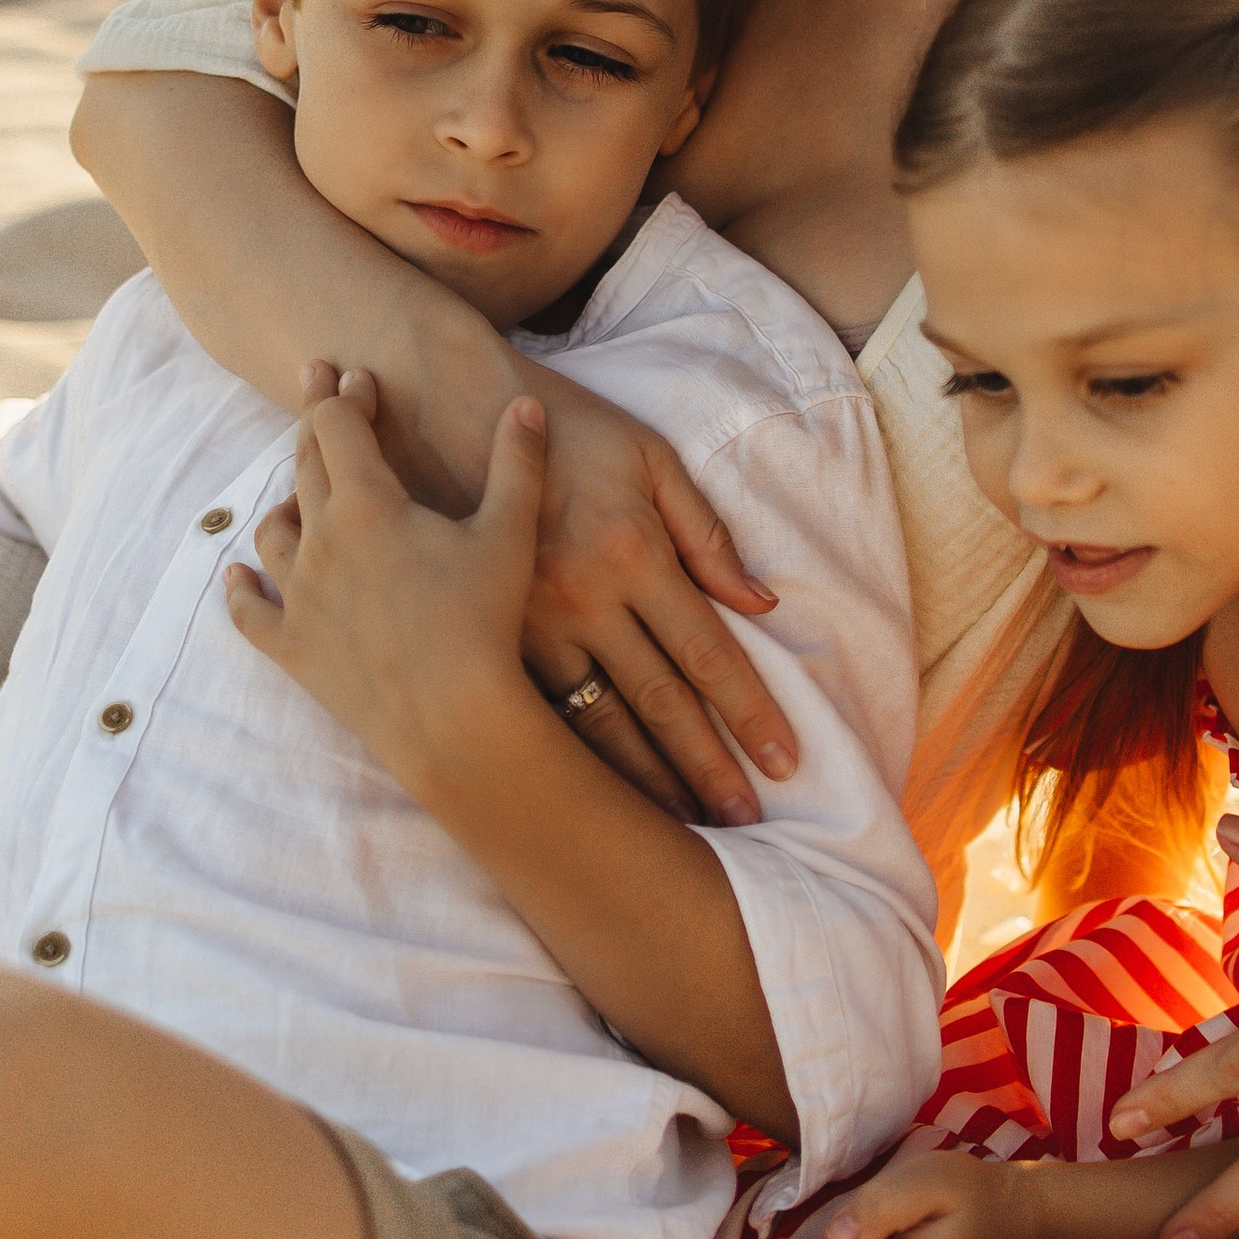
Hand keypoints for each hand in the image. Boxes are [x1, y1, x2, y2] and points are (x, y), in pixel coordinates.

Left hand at [225, 367, 549, 798]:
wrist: (451, 717)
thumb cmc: (486, 621)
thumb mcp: (509, 534)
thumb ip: (518, 463)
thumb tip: (527, 404)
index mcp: (366, 502)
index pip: (338, 425)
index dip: (344, 394)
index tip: (353, 375)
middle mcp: (319, 539)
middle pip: (304, 465)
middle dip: (314, 423)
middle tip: (318, 392)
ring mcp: (298, 595)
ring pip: (273, 531)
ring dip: (286, 503)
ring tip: (299, 494)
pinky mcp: (291, 646)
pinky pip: (250, 611)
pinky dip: (240, 589)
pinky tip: (235, 574)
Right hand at [509, 364, 796, 831]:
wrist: (452, 412)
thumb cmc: (569, 429)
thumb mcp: (650, 458)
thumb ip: (707, 532)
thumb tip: (761, 604)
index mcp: (633, 552)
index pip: (707, 652)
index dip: (750, 712)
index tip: (785, 761)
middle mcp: (584, 597)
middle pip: (659, 701)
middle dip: (707, 765)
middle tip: (746, 820)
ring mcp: (530, 622)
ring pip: (596, 721)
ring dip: (645, 779)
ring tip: (683, 826)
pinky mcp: (491, 633)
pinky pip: (541, 709)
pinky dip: (577, 758)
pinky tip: (599, 793)